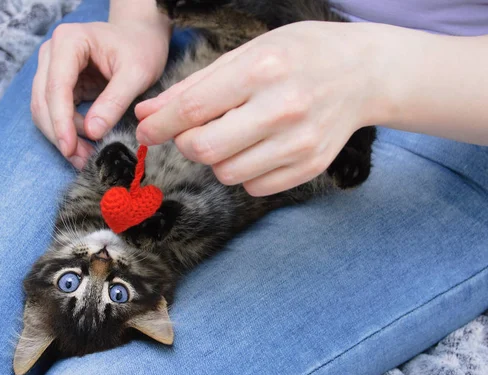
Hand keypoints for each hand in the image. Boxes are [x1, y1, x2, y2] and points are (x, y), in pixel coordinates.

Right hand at [32, 20, 169, 168]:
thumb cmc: (141, 48)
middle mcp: (52, 53)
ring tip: (84, 157)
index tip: (70, 148)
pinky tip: (83, 146)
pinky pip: (54, 112)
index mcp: (68, 41)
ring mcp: (51, 68)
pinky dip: (66, 131)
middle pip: (43, 101)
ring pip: (43, 110)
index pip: (56, 86)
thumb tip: (92, 132)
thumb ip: (115, 101)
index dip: (61, 121)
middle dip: (60, 133)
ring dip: (61, 136)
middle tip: (81, 160)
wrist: (140, 37)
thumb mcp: (137, 73)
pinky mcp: (58, 84)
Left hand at [136, 21, 382, 195]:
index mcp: (261, 70)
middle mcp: (282, 108)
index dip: (158, 125)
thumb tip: (147, 114)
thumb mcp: (246, 54)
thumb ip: (194, 87)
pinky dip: (244, 172)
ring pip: (226, 174)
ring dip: (217, 159)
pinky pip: (253, 187)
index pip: (192, 110)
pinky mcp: (310, 167)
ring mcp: (299, 143)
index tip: (145, 131)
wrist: (363, 73)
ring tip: (235, 134)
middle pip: (204, 149)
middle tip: (193, 131)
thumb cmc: (299, 55)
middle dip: (186, 143)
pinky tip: (259, 147)